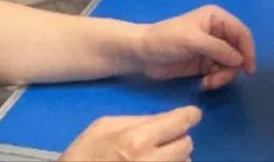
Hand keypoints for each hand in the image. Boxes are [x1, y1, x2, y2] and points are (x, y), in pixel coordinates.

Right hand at [60, 106, 200, 161]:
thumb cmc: (84, 156)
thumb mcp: (103, 127)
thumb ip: (137, 119)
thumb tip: (163, 119)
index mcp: (138, 140)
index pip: (182, 122)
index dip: (189, 116)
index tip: (189, 116)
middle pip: (187, 144)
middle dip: (178, 139)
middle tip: (164, 141)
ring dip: (175, 159)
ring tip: (155, 158)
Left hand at [137, 5, 255, 90]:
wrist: (142, 54)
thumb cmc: (166, 39)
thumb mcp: (192, 41)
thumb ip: (218, 49)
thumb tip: (240, 59)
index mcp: (217, 18)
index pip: (241, 33)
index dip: (248, 50)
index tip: (249, 70)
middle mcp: (217, 33)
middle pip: (237, 51)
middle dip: (231, 67)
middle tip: (218, 80)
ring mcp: (210, 49)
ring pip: (229, 65)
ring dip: (222, 76)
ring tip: (207, 83)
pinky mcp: (203, 64)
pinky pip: (218, 73)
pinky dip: (214, 80)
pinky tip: (202, 84)